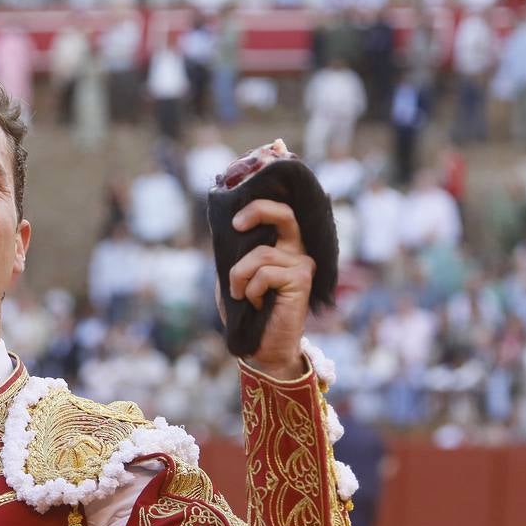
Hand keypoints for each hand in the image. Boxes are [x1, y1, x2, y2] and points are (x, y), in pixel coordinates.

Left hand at [220, 198, 313, 378]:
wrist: (260, 346)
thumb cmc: (246, 311)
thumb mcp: (234, 273)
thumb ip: (234, 249)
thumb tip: (223, 221)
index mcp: (281, 244)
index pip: (279, 209)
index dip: (268, 193)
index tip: (254, 178)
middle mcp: (296, 248)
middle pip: (283, 214)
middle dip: (257, 211)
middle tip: (236, 224)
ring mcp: (301, 262)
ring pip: (261, 254)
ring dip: (240, 277)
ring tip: (242, 295)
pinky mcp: (302, 278)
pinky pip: (265, 273)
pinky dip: (251, 290)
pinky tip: (257, 304)